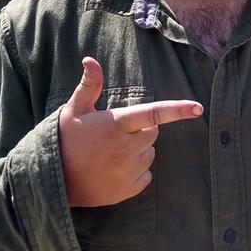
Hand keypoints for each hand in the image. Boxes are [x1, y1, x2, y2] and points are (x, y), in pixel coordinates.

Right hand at [59, 56, 202, 207]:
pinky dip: (135, 171)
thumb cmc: (65, 140)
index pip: (153, 114)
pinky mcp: (128, 190)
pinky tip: (112, 169)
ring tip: (110, 153)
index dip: (177, 109)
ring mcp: (127, 171)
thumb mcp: (74, 110)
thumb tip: (90, 59)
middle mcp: (125, 149)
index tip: (198, 107)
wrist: (52, 180)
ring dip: (137, 151)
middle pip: (152, 132)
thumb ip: (89, 85)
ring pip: (149, 154)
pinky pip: (145, 175)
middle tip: (114, 133)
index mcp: (115, 125)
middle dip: (140, 130)